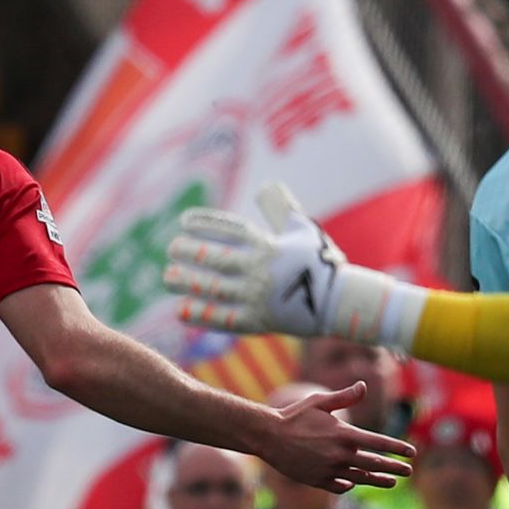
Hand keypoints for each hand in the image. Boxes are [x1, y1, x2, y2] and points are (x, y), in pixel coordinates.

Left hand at [167, 187, 420, 347]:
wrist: (341, 303)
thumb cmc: (321, 263)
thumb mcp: (304, 229)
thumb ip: (281, 208)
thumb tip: (265, 186)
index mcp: (270, 246)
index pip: (231, 231)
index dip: (205, 224)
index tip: (184, 221)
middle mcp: (260, 270)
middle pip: (216, 259)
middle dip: (190, 253)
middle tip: (171, 249)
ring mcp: (258, 297)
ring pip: (214, 288)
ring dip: (188, 282)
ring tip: (167, 277)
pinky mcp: (258, 322)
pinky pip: (224, 318)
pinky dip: (201, 314)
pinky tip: (181, 310)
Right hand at [245, 380, 413, 495]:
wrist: (267, 436)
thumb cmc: (294, 416)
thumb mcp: (320, 401)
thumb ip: (344, 396)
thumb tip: (364, 385)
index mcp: (344, 434)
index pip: (379, 443)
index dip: (397, 448)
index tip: (412, 453)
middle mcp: (339, 455)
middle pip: (374, 463)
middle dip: (394, 467)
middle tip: (408, 471)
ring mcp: (328, 470)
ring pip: (360, 478)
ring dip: (378, 480)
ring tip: (391, 482)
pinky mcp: (316, 480)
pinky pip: (338, 486)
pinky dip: (348, 485)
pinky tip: (354, 482)